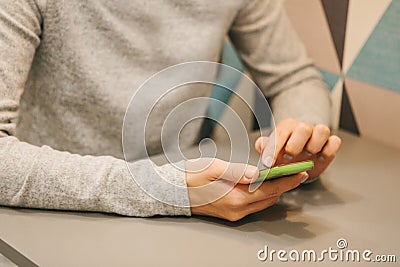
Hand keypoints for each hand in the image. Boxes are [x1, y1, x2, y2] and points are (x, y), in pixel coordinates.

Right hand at [185, 158, 307, 220]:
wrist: (174, 192)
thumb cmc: (191, 177)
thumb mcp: (213, 168)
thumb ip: (236, 171)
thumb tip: (257, 173)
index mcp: (235, 198)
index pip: (269, 190)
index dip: (287, 181)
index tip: (301, 173)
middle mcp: (237, 210)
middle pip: (269, 198)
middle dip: (283, 185)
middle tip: (295, 171)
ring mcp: (234, 214)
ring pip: (262, 202)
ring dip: (273, 190)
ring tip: (282, 175)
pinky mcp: (231, 213)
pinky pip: (253, 204)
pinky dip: (262, 194)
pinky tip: (262, 183)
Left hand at [255, 118, 341, 180]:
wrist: (298, 163)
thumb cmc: (283, 155)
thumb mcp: (270, 151)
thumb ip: (264, 146)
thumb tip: (261, 144)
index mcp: (286, 128)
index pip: (280, 133)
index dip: (273, 148)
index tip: (268, 163)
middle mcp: (303, 129)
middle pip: (303, 128)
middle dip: (295, 145)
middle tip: (288, 158)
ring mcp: (318, 136)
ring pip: (322, 130)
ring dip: (314, 146)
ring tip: (306, 157)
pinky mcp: (330, 145)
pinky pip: (335, 141)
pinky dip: (329, 150)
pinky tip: (319, 158)